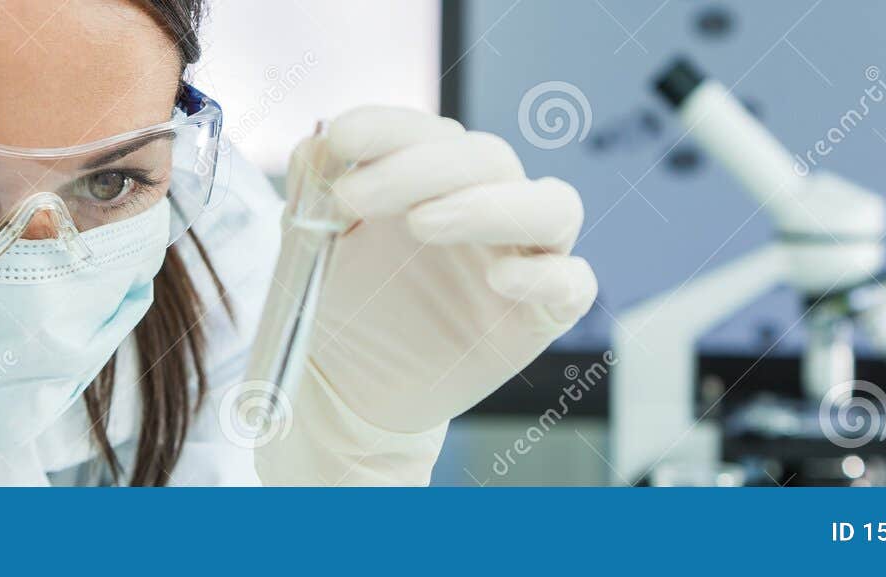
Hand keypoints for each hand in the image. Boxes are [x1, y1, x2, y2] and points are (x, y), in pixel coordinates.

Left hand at [303, 107, 596, 433]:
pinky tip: (498, 279)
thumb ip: (314, 187)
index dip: (391, 127)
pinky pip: (574, 283)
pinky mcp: (542, 316)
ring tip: (420, 223)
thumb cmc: (341, 300)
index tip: (343, 136)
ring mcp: (523, 258)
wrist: (347, 385)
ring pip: (552, 207)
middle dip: (421, 167)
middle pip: (490, 158)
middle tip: (353, 197)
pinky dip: (546, 275)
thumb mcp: (311, 239)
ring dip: (490, 204)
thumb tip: (319, 141)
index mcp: (437, 177)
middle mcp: (488, 207)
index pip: (433, 132)